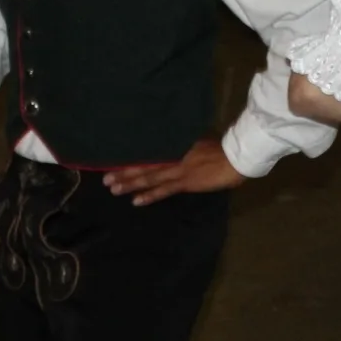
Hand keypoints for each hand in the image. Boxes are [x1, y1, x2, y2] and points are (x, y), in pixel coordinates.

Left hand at [103, 140, 245, 205]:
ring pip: (149, 178)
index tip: (113, 161)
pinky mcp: (186, 183)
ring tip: (113, 189)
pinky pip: (163, 191)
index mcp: (174, 147)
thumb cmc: (219, 148)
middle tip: (105, 179)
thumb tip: (168, 143)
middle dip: (123, 173)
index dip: (130, 159)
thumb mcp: (196, 139)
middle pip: (143, 166)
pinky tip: (136, 201)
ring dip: (130, 184)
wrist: (235, 158)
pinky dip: (149, 196)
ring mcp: (178, 171)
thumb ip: (181, 143)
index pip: (147, 153)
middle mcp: (172, 158)